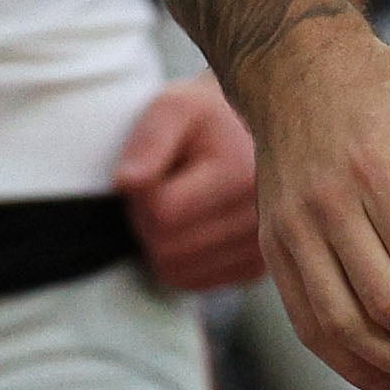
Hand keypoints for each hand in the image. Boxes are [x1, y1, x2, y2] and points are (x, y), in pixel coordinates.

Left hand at [114, 78, 262, 291]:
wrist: (252, 132)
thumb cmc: (207, 116)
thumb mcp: (174, 107)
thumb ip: (149, 140)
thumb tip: (126, 183)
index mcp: (243, 177)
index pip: (162, 213)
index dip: (140, 194)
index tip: (151, 168)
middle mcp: (262, 221)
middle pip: (166, 248)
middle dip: (147, 220)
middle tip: (162, 185)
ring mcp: (262, 251)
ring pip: (176, 272)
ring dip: (161, 241)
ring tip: (178, 202)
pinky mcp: (255, 269)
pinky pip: (192, 282)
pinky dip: (179, 258)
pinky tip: (192, 225)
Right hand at [248, 18, 389, 389]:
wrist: (294, 69)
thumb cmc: (379, 96)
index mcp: (375, 171)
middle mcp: (326, 207)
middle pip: (387, 304)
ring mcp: (292, 232)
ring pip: (343, 326)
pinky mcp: (274, 249)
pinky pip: (307, 323)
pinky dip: (347, 362)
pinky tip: (386, 379)